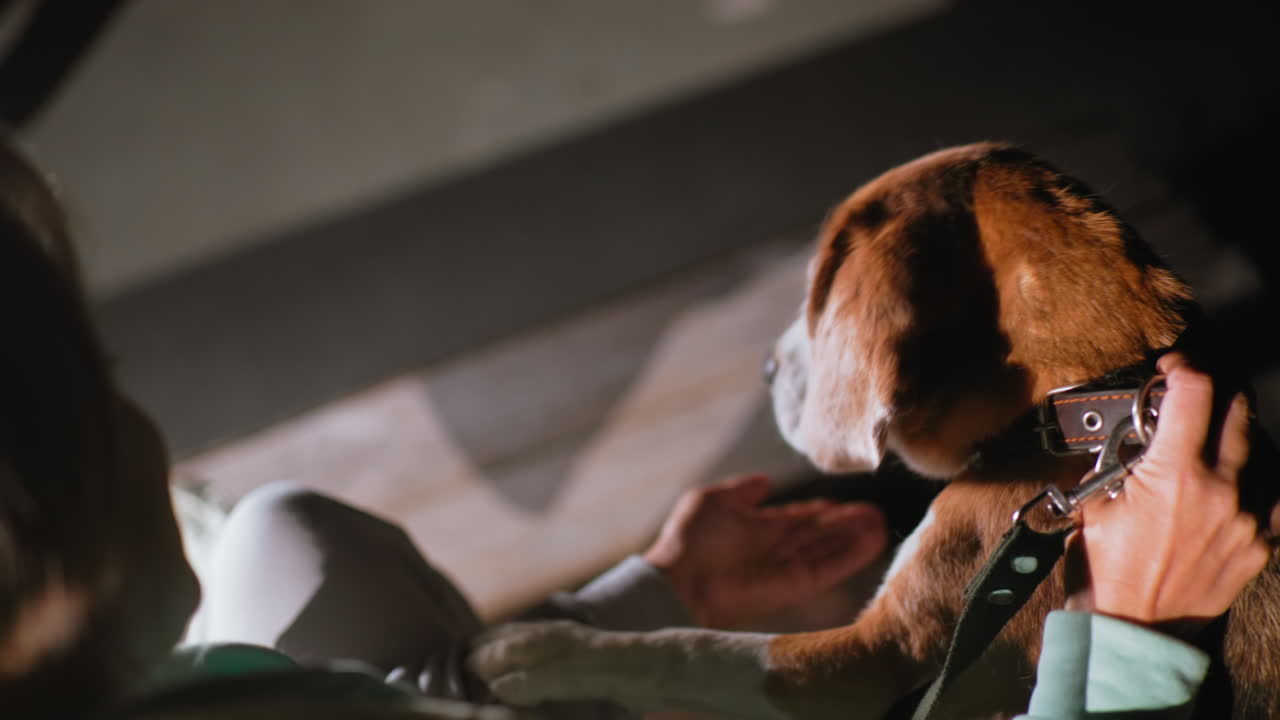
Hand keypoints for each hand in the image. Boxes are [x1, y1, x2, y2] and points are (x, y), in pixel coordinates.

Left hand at [643, 474, 886, 627]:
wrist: (679, 579)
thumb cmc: (688, 539)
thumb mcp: (713, 500)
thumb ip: (742, 490)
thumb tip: (765, 481)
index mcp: (757, 528)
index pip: (798, 519)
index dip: (823, 513)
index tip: (848, 505)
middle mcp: (775, 548)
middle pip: (819, 535)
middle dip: (846, 525)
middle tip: (876, 513)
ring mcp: (785, 567)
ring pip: (827, 551)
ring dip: (853, 539)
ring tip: (881, 525)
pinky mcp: (792, 585)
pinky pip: (826, 569)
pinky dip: (849, 557)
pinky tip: (871, 543)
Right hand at [1063, 353, 1270, 635]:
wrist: (1131, 628)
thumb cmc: (1106, 570)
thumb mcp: (1096, 503)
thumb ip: (1123, 464)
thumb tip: (1137, 439)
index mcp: (1175, 474)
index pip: (1194, 393)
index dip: (1183, 367)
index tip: (1174, 366)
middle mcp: (1221, 490)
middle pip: (1239, 413)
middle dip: (1215, 396)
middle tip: (1195, 398)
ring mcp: (1248, 520)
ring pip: (1262, 452)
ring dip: (1238, 435)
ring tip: (1214, 438)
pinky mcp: (1259, 547)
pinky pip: (1272, 499)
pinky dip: (1256, 481)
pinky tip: (1236, 480)